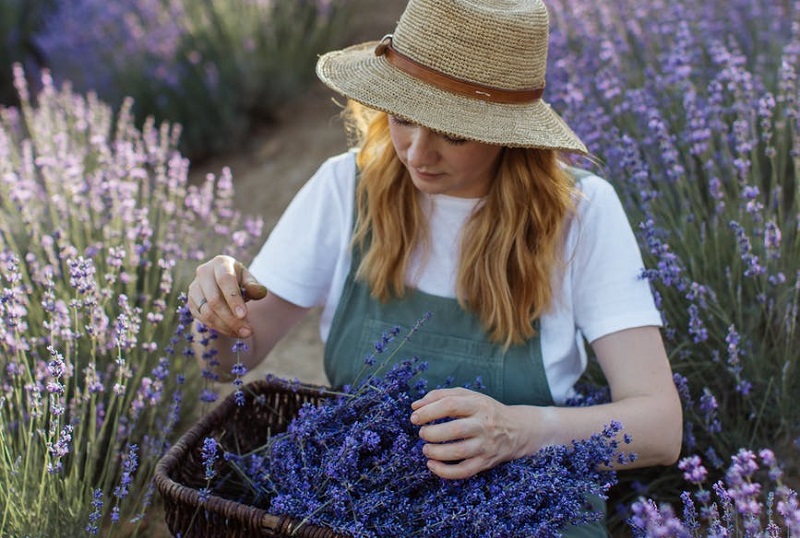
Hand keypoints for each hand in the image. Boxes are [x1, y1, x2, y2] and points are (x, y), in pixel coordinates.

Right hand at [188, 255, 267, 337]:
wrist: (221, 285)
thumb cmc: (238, 281)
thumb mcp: (248, 280)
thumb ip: (254, 286)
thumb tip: (261, 292)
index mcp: (220, 263)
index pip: (226, 281)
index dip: (234, 299)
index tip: (244, 315)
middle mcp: (204, 272)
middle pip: (215, 300)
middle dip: (231, 319)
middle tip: (247, 332)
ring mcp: (195, 287)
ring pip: (207, 312)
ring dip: (225, 326)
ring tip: (242, 333)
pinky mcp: (191, 302)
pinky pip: (202, 318)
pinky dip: (218, 327)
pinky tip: (232, 331)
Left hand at [410, 387, 530, 478]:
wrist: (516, 430)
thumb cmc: (485, 410)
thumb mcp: (468, 396)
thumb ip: (440, 396)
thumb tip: (415, 406)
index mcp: (477, 404)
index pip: (450, 405)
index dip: (428, 411)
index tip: (415, 418)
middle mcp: (483, 425)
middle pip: (454, 430)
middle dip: (432, 433)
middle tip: (422, 433)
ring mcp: (485, 445)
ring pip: (458, 452)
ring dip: (436, 452)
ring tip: (426, 449)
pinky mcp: (485, 462)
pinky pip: (464, 471)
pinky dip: (445, 472)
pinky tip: (432, 465)